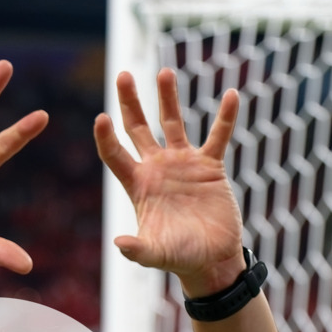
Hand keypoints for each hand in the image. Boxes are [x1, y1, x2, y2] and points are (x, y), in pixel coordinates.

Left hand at [94, 68, 245, 296]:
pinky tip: (230, 95)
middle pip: (138, 129)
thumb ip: (137, 250)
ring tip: (164, 72)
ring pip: (173, 123)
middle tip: (123, 75)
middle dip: (129, 103)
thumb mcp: (155, 254)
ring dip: (168, 98)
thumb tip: (119, 244)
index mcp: (138, 185)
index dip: (106, 137)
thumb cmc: (179, 258)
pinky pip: (218, 136)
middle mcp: (157, 168)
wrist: (210, 259)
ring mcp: (183, 164)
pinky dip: (225, 117)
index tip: (101, 117)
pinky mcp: (210, 166)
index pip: (115, 155)